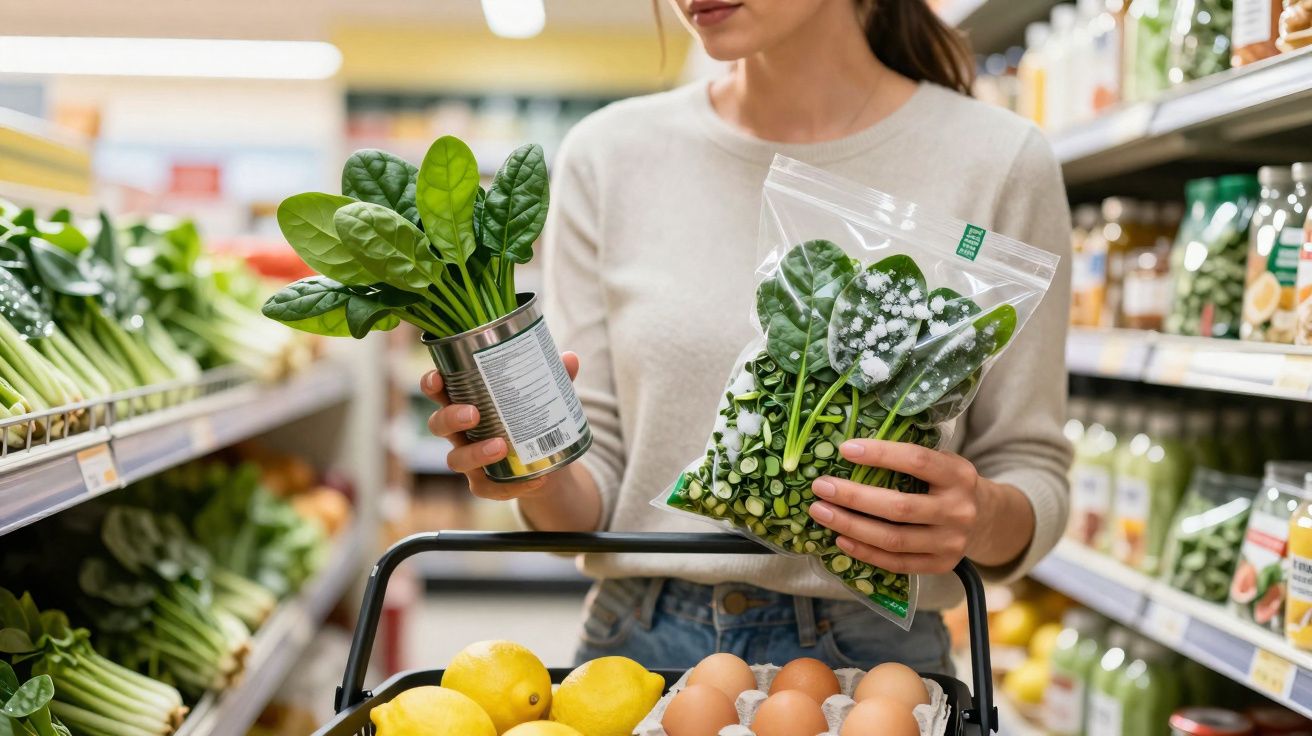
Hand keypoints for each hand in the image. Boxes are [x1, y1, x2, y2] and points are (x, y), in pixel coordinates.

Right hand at [421, 352, 579, 500]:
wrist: (549, 463)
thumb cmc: (533, 419)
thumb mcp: (545, 396)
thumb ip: (554, 378)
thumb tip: (570, 358)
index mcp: (467, 403)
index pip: (439, 391)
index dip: (432, 384)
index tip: (437, 378)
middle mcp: (460, 432)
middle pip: (438, 424)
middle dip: (450, 417)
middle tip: (473, 413)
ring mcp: (469, 460)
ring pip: (456, 459)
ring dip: (476, 453)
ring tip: (501, 446)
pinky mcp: (485, 485)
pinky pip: (488, 488)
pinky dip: (510, 486)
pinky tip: (534, 480)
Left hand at [805, 439, 982, 574]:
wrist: (986, 519)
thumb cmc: (948, 483)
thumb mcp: (942, 462)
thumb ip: (908, 457)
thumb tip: (850, 450)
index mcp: (959, 475)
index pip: (917, 461)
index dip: (880, 454)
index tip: (845, 449)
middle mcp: (958, 510)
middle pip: (899, 507)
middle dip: (853, 497)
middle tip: (821, 487)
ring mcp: (951, 542)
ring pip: (893, 539)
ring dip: (850, 526)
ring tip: (821, 512)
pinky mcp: (941, 565)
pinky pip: (896, 563)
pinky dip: (865, 552)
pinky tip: (841, 539)